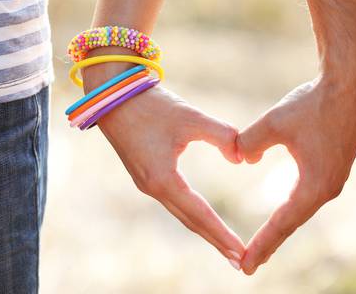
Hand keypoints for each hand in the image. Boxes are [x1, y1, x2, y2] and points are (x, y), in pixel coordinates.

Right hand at [82, 60, 244, 268]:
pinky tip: (205, 219)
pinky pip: (175, 203)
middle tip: (240, 261)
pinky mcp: (147, 176)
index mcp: (163, 179)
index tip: (241, 252)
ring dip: (205, 230)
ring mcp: (148, 184)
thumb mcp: (191, 117)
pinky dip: (193, 215)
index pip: (199, 214)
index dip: (221, 234)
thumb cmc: (152, 105)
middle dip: (216, 241)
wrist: (113, 95)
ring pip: (182, 214)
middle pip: (191, 222)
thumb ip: (222, 135)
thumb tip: (242, 158)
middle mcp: (154, 188)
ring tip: (227, 246)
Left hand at [237, 72, 355, 274]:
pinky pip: (309, 194)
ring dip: (282, 225)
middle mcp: (328, 187)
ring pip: (302, 208)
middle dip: (270, 242)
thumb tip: (240, 159)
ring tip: (265, 242)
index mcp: (315, 185)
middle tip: (249, 264)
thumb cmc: (314, 104)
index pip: (282, 223)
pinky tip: (285, 209)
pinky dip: (293, 207)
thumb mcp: (272, 123)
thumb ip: (249, 144)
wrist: (351, 85)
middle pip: (293, 222)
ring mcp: (334, 177)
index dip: (262, 244)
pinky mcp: (335, 165)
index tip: (246, 265)